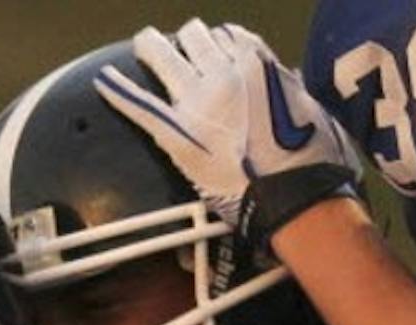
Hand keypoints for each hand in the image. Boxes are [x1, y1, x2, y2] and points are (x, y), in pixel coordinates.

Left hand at [97, 18, 360, 245]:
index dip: (220, 43)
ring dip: (151, 46)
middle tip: (179, 47)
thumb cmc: (312, 158)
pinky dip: (118, 91)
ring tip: (145, 45)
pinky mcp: (176, 133)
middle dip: (186, 40)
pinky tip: (103, 79)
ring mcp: (195, 101)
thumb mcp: (311, 108)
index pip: (228, 36)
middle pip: (193, 38)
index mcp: (257, 63)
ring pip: (162, 55)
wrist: (293, 198)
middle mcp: (222, 73)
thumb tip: (284, 77)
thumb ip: (289, 88)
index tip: (217, 52)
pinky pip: (140, 105)